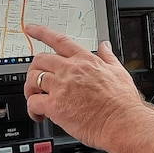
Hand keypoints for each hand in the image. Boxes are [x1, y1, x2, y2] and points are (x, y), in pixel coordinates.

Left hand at [23, 24, 145, 148]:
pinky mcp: (55, 106)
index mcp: (85, 60)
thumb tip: (105, 46)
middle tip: (36, 80)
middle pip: (40, 59)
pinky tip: (39, 115)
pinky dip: (32, 109)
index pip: (59, 40)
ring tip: (37, 98)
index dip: (42, 32)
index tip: (31, 29)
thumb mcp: (119, 71)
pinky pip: (33, 102)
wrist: (122, 122)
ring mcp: (61, 87)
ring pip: (32, 79)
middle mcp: (70, 70)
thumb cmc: (123, 102)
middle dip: (34, 69)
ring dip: (30, 89)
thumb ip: (108, 57)